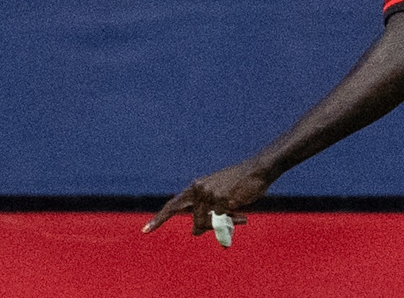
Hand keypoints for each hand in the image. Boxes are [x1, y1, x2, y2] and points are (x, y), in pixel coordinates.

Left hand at [142, 160, 265, 237]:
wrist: (258, 170)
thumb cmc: (240, 185)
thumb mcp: (218, 197)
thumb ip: (205, 211)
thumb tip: (194, 232)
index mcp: (196, 187)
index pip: (173, 205)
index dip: (159, 219)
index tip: (145, 231)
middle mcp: (199, 189)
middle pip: (196, 221)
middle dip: (206, 228)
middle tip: (215, 230)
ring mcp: (210, 194)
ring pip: (210, 224)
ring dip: (224, 226)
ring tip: (239, 218)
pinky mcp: (222, 200)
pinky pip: (223, 223)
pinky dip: (232, 224)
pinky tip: (242, 217)